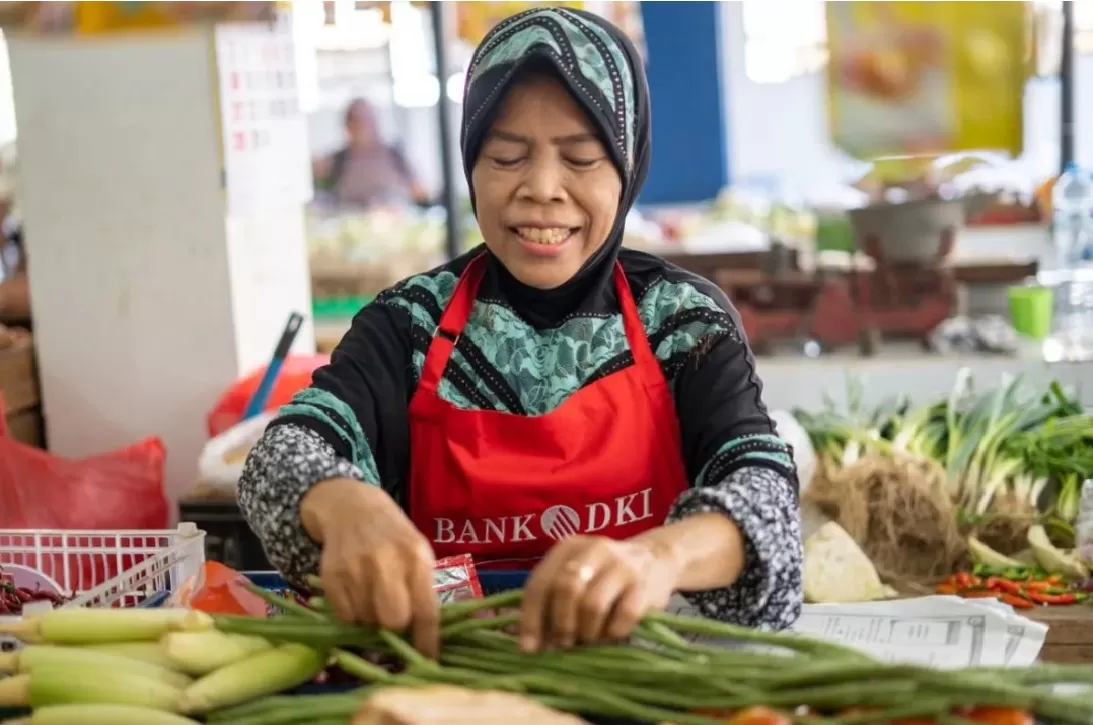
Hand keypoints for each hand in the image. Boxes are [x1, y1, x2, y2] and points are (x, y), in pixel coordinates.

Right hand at [300, 478, 439, 656]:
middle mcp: (386, 561)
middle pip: (393, 620)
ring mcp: (355, 568)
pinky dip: (352, 613)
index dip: (427, 639)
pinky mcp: (331, 575)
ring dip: (372, 618)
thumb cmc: (393, 536)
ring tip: (373, 596)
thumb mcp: (418, 552)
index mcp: (415, 556)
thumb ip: (421, 588)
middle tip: (393, 616)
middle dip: (395, 626)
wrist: (352, 508)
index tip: (428, 658)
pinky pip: (344, 616)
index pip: (426, 608)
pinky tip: (356, 592)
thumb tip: (424, 635)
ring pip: (366, 621)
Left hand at [519, 535, 679, 651]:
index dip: (531, 619)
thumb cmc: (604, 575)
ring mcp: (622, 565)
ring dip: (587, 632)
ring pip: (593, 605)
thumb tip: (531, 644)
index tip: (529, 648)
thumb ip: (551, 602)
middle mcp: (594, 550)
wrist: (656, 559)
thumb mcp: (576, 577)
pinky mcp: (645, 585)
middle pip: (566, 590)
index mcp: (568, 547)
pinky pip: (624, 616)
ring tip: (589, 639)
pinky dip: (613, 633)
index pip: (540, 583)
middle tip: (563, 644)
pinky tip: (612, 634)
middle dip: (560, 624)